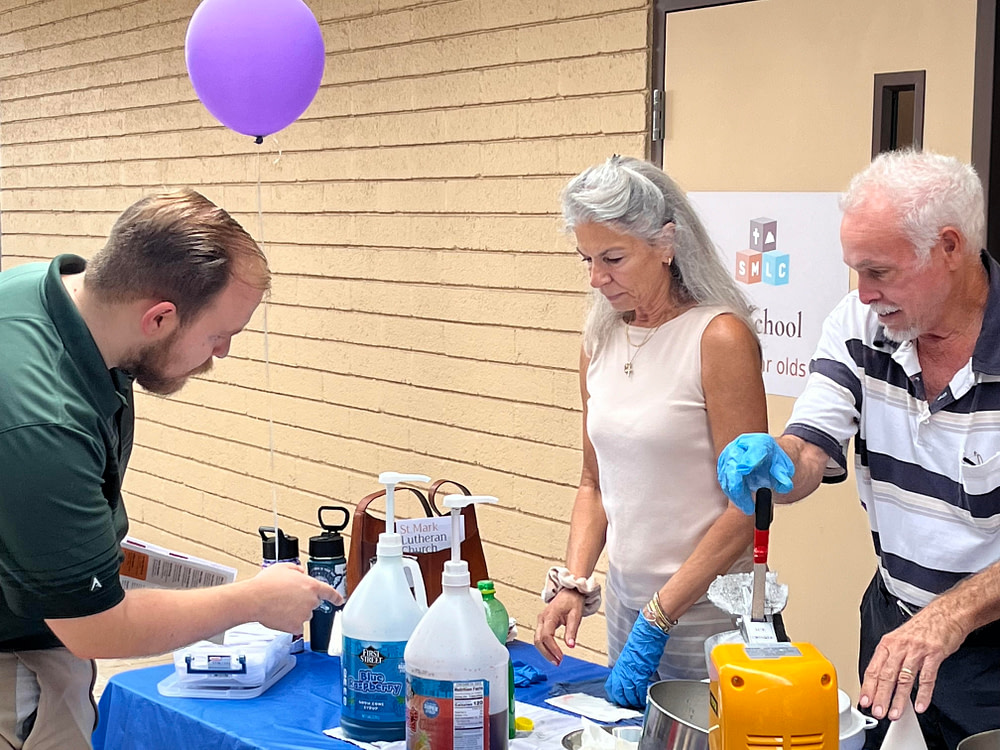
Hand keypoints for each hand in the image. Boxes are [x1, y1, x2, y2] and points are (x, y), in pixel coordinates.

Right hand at [248, 563, 342, 633]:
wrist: (254, 599)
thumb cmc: (266, 583)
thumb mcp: (284, 567)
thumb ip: (297, 570)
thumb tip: (301, 573)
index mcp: (311, 585)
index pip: (329, 592)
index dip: (336, 597)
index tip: (339, 600)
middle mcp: (311, 600)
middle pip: (313, 603)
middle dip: (304, 601)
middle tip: (288, 598)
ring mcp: (304, 615)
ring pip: (304, 615)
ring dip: (296, 612)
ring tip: (280, 605)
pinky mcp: (295, 626)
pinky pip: (296, 626)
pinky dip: (289, 623)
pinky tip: (280, 616)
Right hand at [535, 589, 585, 664]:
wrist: (570, 591)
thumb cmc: (572, 600)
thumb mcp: (576, 615)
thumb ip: (572, 631)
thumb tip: (570, 645)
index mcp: (550, 615)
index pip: (547, 636)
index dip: (552, 648)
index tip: (560, 657)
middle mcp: (542, 618)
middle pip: (538, 640)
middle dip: (547, 653)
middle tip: (557, 662)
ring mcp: (541, 621)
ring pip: (537, 640)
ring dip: (545, 652)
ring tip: (556, 660)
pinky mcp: (543, 623)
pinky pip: (540, 637)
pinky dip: (545, 647)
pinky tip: (552, 653)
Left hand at [604, 615, 668, 707]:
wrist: (647, 633)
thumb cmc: (640, 641)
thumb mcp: (629, 656)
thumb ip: (627, 668)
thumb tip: (629, 676)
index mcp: (619, 666)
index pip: (611, 686)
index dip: (615, 695)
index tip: (620, 700)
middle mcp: (622, 671)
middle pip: (618, 693)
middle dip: (624, 702)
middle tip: (630, 705)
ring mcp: (631, 672)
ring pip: (628, 694)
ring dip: (633, 702)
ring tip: (638, 704)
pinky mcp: (641, 673)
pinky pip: (639, 690)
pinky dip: (642, 697)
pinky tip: (644, 699)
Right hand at [717, 433, 794, 513]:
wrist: (765, 458)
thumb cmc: (773, 461)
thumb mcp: (784, 467)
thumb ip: (784, 475)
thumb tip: (785, 485)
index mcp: (759, 442)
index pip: (753, 449)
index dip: (747, 460)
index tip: (744, 470)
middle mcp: (740, 446)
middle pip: (733, 463)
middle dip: (737, 484)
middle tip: (747, 503)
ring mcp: (729, 456)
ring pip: (727, 475)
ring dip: (736, 494)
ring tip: (748, 507)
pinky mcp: (723, 467)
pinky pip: (724, 482)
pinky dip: (732, 494)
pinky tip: (741, 502)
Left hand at [859, 604, 966, 719]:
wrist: (945, 614)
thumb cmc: (922, 627)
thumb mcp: (899, 638)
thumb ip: (890, 658)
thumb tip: (880, 679)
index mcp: (888, 644)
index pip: (873, 668)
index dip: (868, 686)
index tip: (865, 700)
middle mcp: (899, 647)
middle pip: (886, 675)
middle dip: (880, 696)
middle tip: (878, 711)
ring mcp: (916, 651)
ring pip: (904, 679)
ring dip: (898, 699)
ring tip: (895, 713)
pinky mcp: (934, 655)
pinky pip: (927, 677)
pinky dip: (923, 694)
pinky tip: (919, 705)